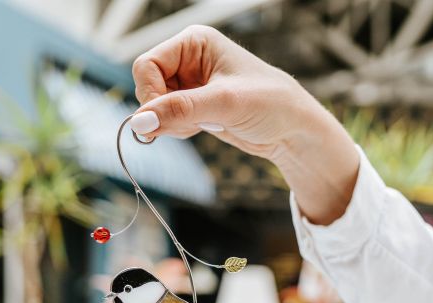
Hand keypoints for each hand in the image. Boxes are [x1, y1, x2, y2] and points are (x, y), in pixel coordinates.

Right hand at [131, 26, 358, 224]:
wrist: (294, 129)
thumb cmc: (270, 104)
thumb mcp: (225, 104)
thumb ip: (180, 110)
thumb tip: (139, 122)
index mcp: (194, 42)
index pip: (146, 65)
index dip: (150, 94)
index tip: (163, 119)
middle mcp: (188, 59)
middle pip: (147, 86)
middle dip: (163, 111)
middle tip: (191, 124)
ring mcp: (190, 83)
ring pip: (155, 106)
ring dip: (172, 122)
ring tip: (204, 125)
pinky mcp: (194, 106)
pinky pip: (168, 119)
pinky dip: (178, 129)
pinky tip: (204, 128)